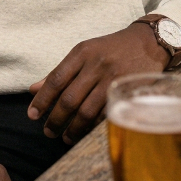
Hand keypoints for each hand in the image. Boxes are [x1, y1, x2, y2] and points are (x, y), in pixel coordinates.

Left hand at [28, 24, 168, 144]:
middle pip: (69, 98)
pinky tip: (85, 134)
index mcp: (82, 52)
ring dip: (73, 128)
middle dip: (56, 119)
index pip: (56, 79)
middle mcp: (96, 64)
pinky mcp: (126, 92)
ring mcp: (112, 79)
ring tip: (65, 137)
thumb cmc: (110, 49)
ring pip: (86, 111)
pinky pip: (105, 115)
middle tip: (48, 131)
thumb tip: (33, 90)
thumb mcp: (84, 53)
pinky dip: (92, 128)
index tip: (32, 115)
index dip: (42, 100)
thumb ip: (60, 72)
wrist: (148, 43)